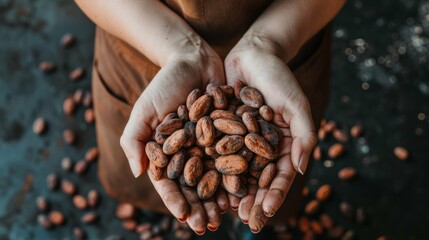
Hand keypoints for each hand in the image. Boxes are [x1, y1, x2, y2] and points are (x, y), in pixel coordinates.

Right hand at [120, 41, 228, 233]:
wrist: (194, 59)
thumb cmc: (165, 83)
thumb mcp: (145, 109)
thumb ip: (135, 140)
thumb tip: (138, 173)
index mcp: (166, 152)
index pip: (168, 182)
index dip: (176, 201)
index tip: (184, 217)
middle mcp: (188, 153)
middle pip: (193, 186)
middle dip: (199, 207)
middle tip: (208, 225)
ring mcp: (208, 146)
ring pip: (214, 177)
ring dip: (219, 197)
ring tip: (227, 215)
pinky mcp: (228, 135)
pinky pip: (234, 158)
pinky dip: (238, 174)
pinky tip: (245, 189)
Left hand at [224, 37, 316, 231]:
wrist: (254, 53)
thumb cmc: (279, 77)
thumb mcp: (297, 104)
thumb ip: (304, 135)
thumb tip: (303, 169)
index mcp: (283, 143)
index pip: (280, 175)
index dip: (275, 195)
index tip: (267, 212)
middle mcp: (262, 145)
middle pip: (258, 178)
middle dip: (253, 200)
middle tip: (245, 220)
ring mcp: (241, 139)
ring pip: (236, 170)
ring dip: (232, 191)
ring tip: (226, 210)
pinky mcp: (222, 129)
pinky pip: (217, 151)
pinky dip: (213, 168)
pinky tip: (206, 184)